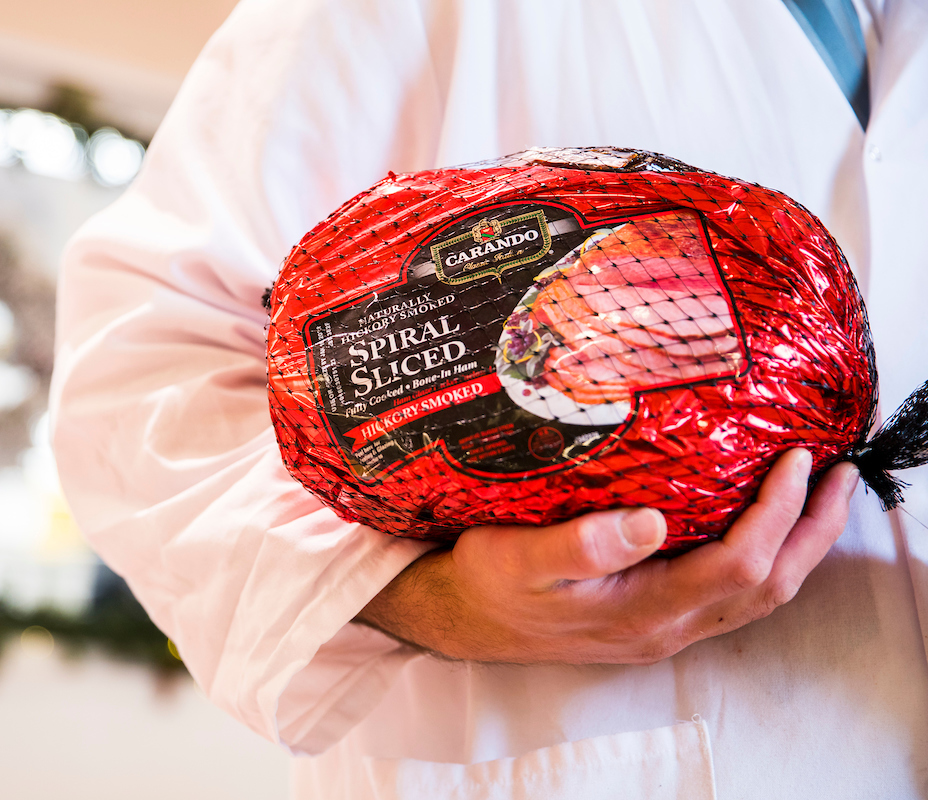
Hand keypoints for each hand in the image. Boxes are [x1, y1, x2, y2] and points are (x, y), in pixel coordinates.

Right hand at [356, 449, 859, 664]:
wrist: (467, 623)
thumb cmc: (490, 585)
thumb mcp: (519, 559)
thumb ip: (580, 545)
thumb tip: (650, 523)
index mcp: (643, 610)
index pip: (739, 562)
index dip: (777, 514)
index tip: (797, 460)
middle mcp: (667, 625)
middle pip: (769, 585)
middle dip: (814, 532)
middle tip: (841, 476)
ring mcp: (665, 627)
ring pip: (758, 594)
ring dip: (798, 547)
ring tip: (819, 496)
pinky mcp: (656, 619)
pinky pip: (733, 592)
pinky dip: (766, 557)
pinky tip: (761, 524)